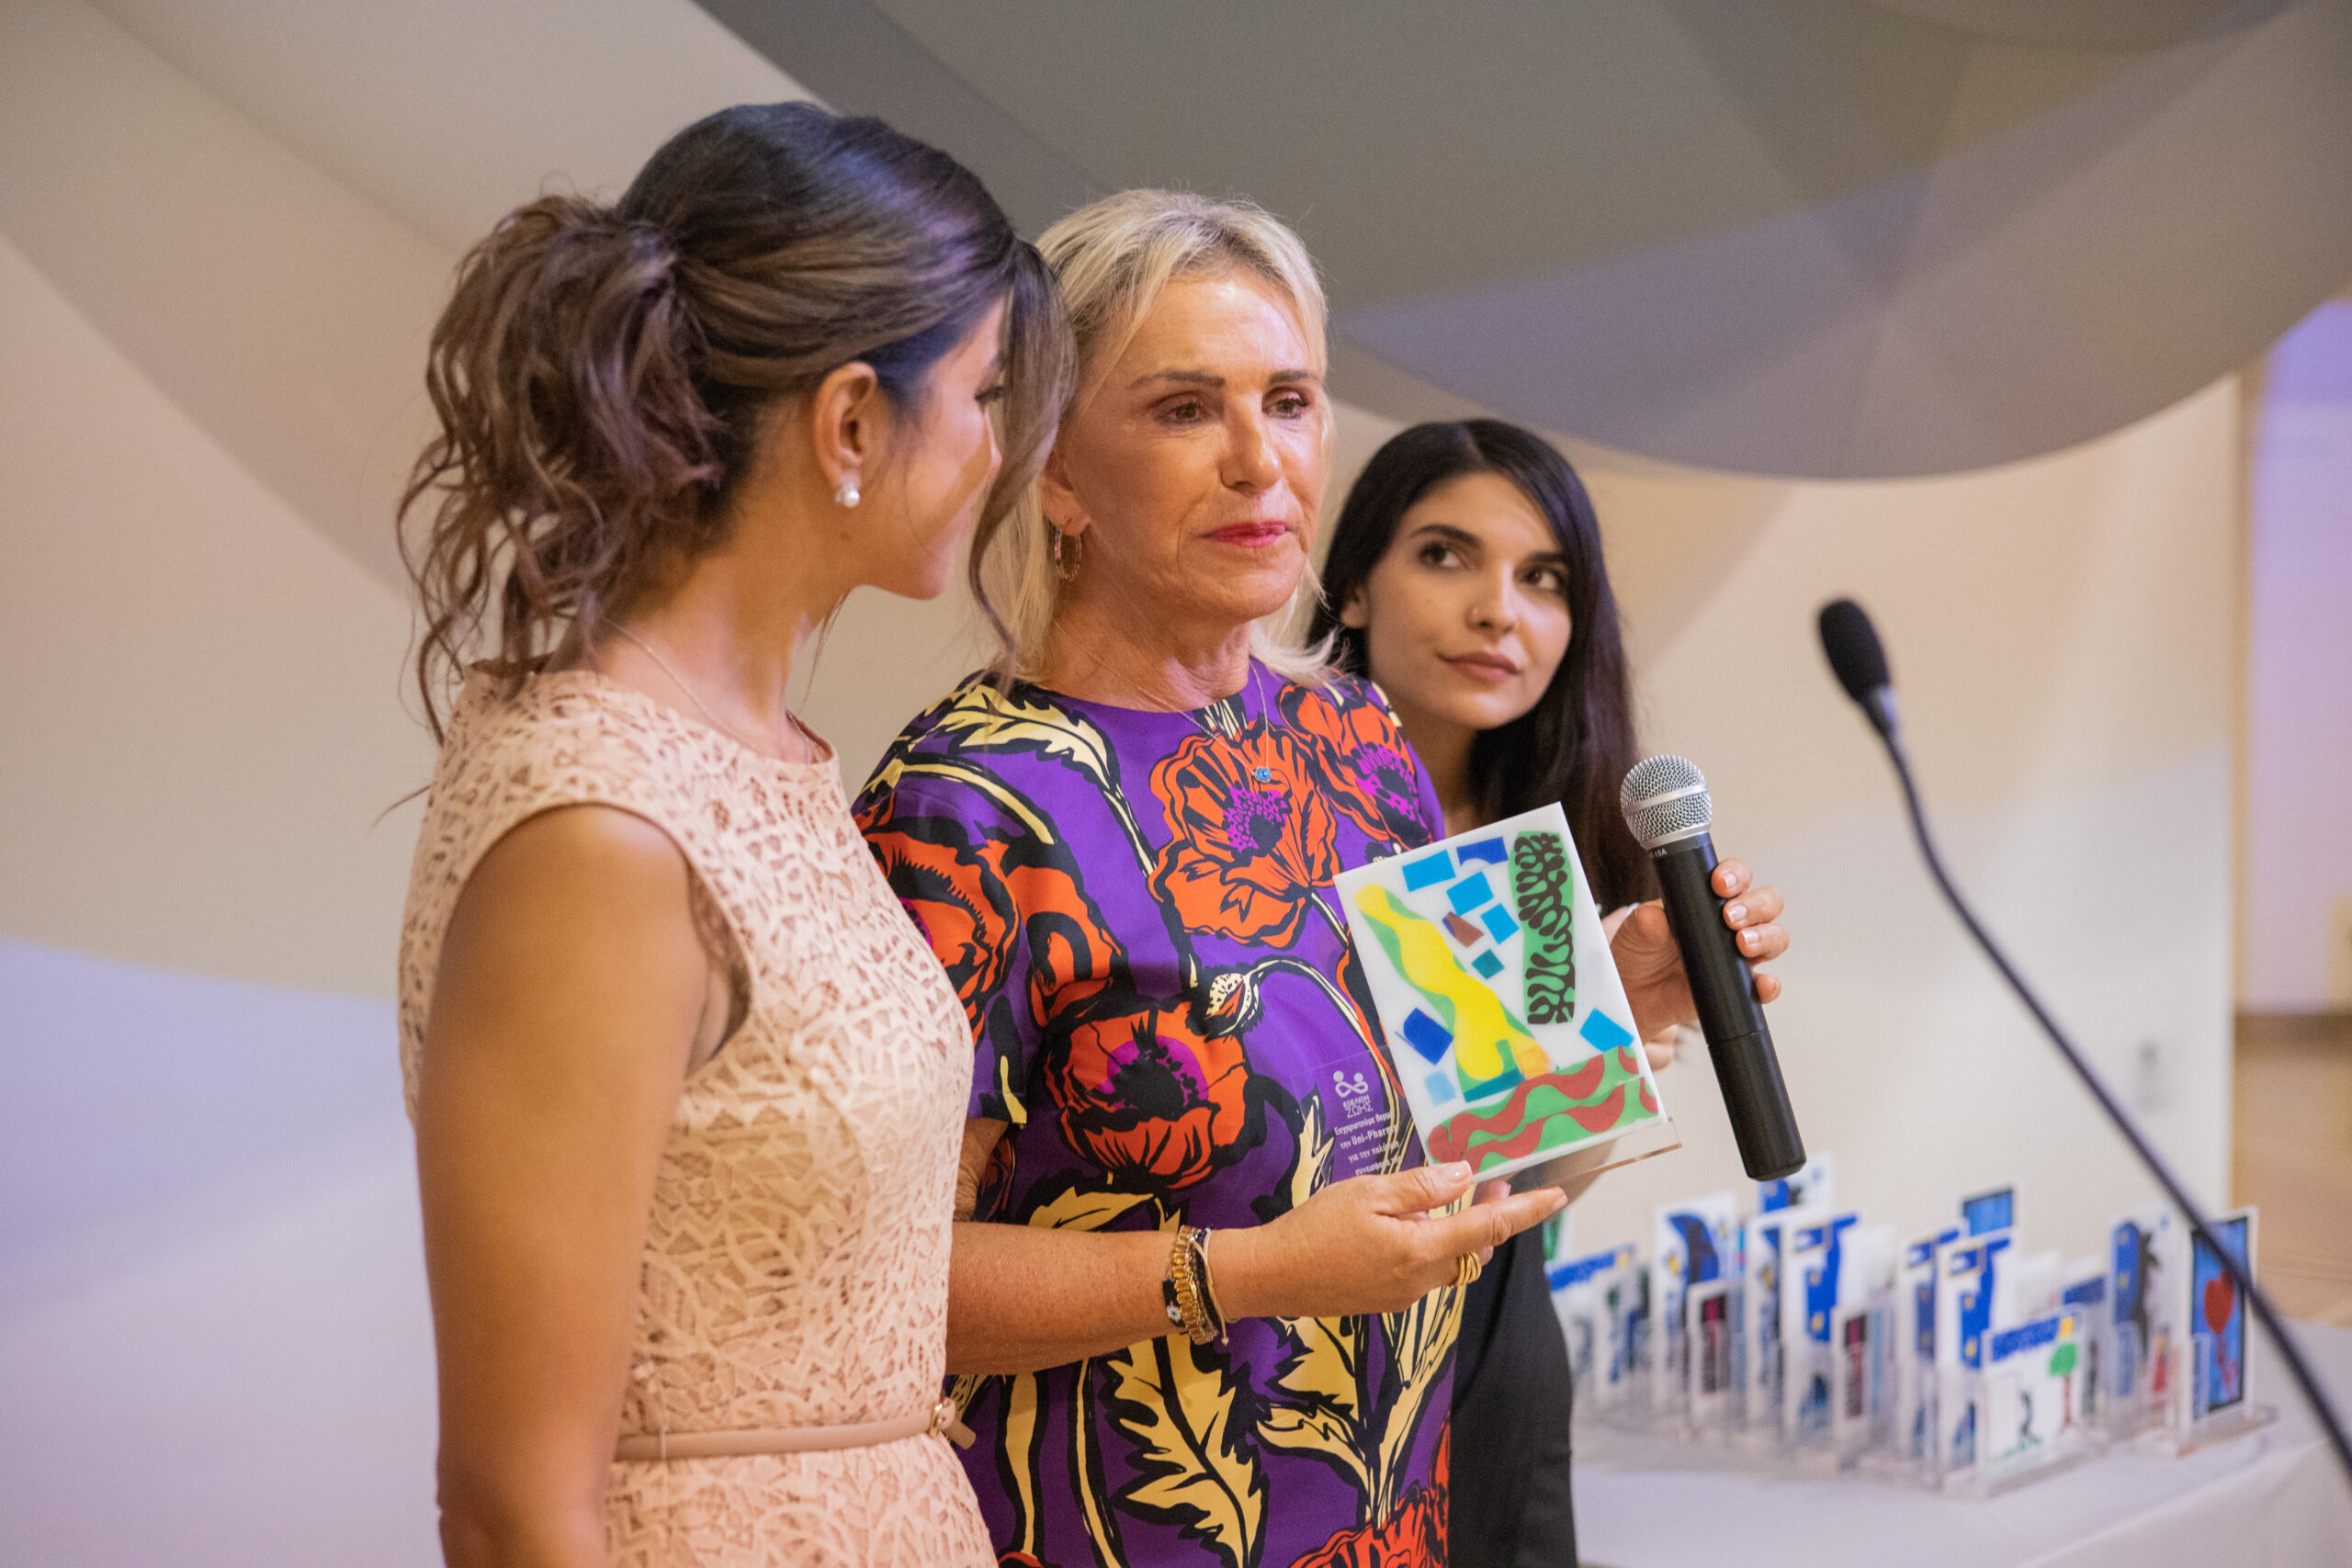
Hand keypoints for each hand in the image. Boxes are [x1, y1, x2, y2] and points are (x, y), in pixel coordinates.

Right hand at [1217, 1161, 1564, 1318]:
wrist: (1271, 1277)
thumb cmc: (1314, 1228)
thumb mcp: (1368, 1193)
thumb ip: (1422, 1187)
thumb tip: (1465, 1175)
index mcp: (1422, 1250)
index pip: (1490, 1227)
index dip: (1527, 1211)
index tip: (1557, 1196)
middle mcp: (1422, 1280)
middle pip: (1474, 1247)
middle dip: (1491, 1215)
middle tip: (1493, 1181)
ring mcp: (1405, 1295)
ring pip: (1451, 1260)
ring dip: (1460, 1231)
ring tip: (1451, 1195)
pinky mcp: (1388, 1299)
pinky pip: (1426, 1270)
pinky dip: (1433, 1245)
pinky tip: (1411, 1223)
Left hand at [1611, 857, 1787, 1041]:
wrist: (1634, 993)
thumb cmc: (1640, 951)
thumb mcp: (1635, 931)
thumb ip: (1645, 922)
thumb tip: (1654, 918)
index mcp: (1710, 898)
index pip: (1737, 877)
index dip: (1736, 875)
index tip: (1719, 883)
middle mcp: (1732, 922)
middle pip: (1767, 903)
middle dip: (1754, 906)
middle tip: (1730, 916)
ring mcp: (1740, 954)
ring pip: (1774, 937)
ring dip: (1765, 937)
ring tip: (1741, 944)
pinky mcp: (1740, 986)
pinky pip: (1765, 985)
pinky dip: (1769, 985)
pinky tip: (1764, 984)